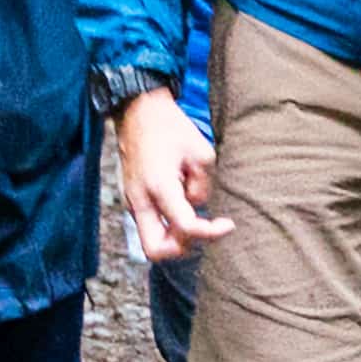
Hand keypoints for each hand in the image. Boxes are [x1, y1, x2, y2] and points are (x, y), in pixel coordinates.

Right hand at [108, 86, 220, 267]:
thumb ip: (203, 186)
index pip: (186, 228)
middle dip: (182, 247)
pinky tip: (182, 204)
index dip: (211, 233)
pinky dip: (167, 224)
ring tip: (193, 213)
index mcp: (159, 187)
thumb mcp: (201, 152)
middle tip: (202, 229)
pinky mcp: (132, 199)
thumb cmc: (170, 127)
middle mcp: (140, 200)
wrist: (138, 110)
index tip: (228, 224)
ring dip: (174, 236)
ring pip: (150, 241)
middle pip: (156, 251)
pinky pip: (149, 225)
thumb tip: (197, 206)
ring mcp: (132, 201)